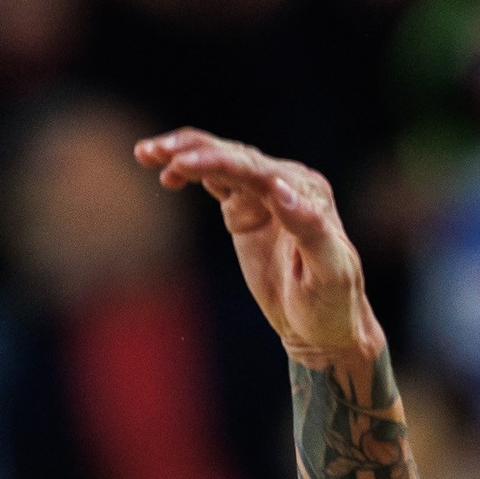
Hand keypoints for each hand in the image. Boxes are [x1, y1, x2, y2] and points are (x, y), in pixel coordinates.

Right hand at [134, 129, 381, 364]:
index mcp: (308, 194)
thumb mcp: (329, 272)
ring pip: (222, 162)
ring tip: (146, 152)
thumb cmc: (333, 304)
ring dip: (186, 153)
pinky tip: (166, 173)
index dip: (220, 164)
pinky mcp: (246, 210)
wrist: (323, 327)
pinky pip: (215, 180)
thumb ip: (309, 228)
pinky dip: (190, 172)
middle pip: (235, 157)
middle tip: (156, 153)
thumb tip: (281, 191)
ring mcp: (264, 195)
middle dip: (194, 151)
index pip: (258, 171)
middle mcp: (287, 184)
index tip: (184, 165)